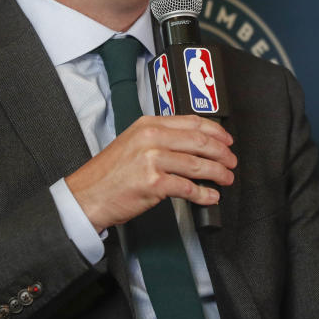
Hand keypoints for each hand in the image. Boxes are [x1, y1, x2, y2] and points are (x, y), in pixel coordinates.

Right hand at [65, 115, 236, 231]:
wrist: (87, 195)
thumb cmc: (108, 174)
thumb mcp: (132, 143)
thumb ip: (159, 139)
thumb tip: (191, 144)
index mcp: (148, 125)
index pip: (191, 122)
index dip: (216, 131)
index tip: (227, 140)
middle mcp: (151, 138)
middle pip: (199, 141)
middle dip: (222, 153)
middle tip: (231, 162)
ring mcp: (152, 160)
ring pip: (198, 164)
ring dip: (218, 173)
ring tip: (226, 179)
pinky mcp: (153, 183)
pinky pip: (188, 187)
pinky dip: (204, 194)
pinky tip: (211, 197)